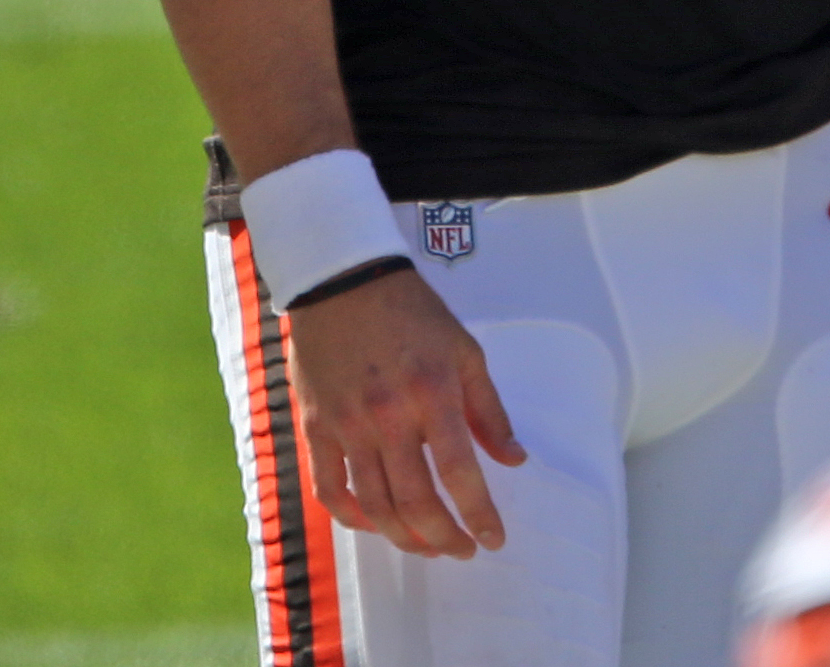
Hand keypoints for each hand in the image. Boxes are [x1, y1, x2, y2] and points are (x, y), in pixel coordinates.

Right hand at [286, 268, 524, 558]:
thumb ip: (488, 410)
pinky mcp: (316, 425)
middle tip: (462, 549)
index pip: (459, 473)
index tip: (493, 539)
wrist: (343, 280)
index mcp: (432, 394)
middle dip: (444, 538)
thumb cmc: (413, 313)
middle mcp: (388, 416)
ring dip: (404, 538)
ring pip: (374, 504)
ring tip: (426, 546)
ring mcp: (347, 424)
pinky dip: (351, 516)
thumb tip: (513, 460)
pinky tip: (373, 524)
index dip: (479, 515)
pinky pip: (329, 488)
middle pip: (416, 501)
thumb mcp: (464, 351)